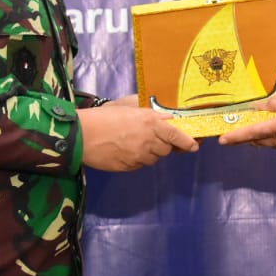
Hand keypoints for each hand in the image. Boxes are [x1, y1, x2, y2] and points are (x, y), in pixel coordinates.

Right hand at [78, 103, 198, 171]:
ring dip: (149, 153)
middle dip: (163, 145)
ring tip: (133, 143)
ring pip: (153, 159)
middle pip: (166, 149)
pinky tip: (124, 151)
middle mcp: (148, 141)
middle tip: (151, 138)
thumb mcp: (128, 108)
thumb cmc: (104, 116)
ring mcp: (139, 156)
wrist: (82, 134)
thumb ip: (148, 113)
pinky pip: (139, 165)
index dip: (187, 141)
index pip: (177, 134)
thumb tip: (164, 117)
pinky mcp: (129, 167)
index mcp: (150, 122)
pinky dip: (137, 159)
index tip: (194, 146)